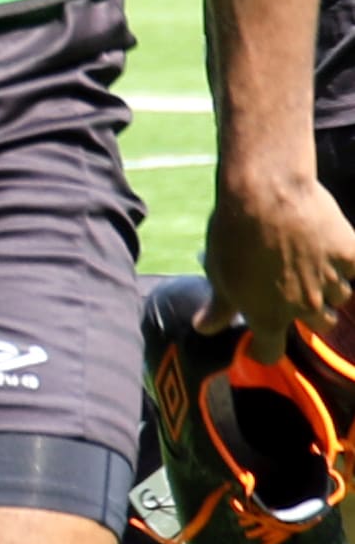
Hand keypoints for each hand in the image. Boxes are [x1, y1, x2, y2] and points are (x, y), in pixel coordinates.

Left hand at [205, 170, 354, 360]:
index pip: (271, 351)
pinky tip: (329, 244)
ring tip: (309, 260)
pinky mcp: (349, 255)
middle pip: (319, 324)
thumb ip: (218, 305)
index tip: (262, 344)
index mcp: (268, 316)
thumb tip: (204, 328)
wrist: (265, 192)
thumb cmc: (233, 232)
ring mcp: (331, 282)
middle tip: (296, 288)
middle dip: (310, 311)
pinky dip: (344, 260)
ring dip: (328, 285)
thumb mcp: (217, 271)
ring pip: (341, 296)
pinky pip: (353, 267)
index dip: (265, 349)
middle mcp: (305, 306)